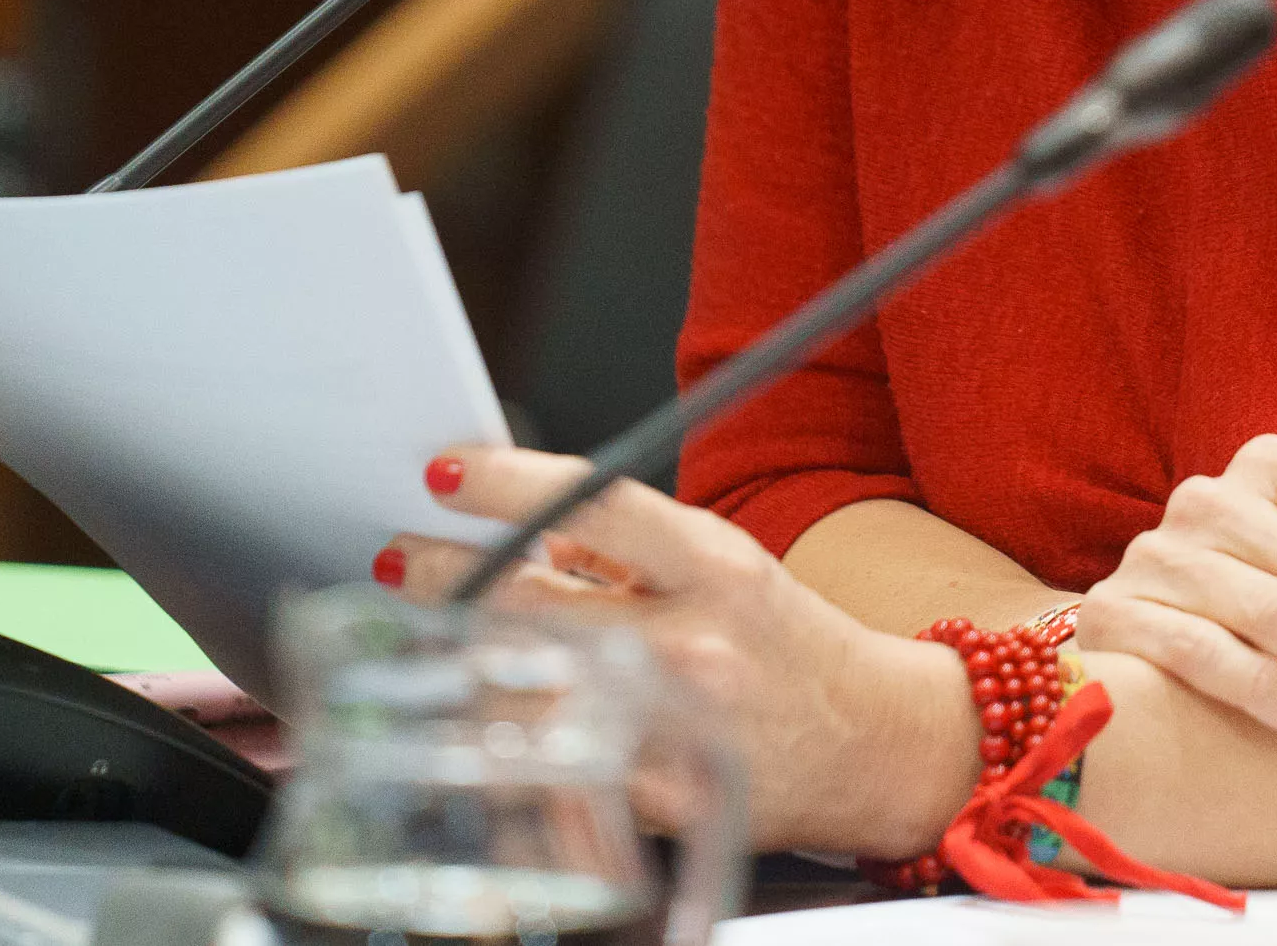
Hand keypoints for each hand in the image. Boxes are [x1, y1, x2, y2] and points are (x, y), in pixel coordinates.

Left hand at [387, 449, 980, 857]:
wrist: (872, 743)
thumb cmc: (787, 642)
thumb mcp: (722, 564)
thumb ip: (625, 547)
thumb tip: (516, 527)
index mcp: (715, 567)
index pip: (594, 506)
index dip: (506, 486)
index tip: (444, 473)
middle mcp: (693, 644)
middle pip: (533, 603)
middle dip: (446, 577)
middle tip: (404, 559)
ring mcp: (668, 730)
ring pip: (520, 691)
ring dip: (457, 661)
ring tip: (432, 639)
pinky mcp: (651, 802)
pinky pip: (546, 768)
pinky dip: (499, 736)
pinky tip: (478, 716)